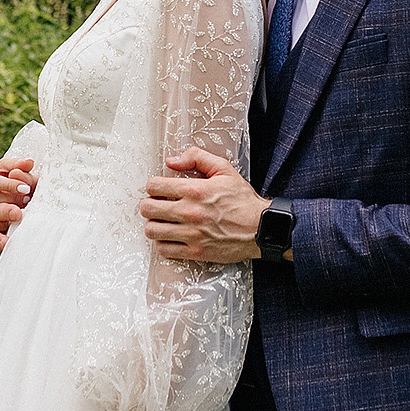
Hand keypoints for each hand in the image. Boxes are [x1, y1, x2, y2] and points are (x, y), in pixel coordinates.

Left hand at [141, 146, 267, 263]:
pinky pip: (164, 250)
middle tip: (158, 205)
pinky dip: (163, 244)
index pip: (154, 186)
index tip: (160, 190)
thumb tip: (171, 161)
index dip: (153, 186)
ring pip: (152, 231)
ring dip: (154, 225)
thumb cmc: (243, 200)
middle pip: (147, 209)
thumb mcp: (224, 169)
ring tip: (163, 222)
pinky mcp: (196, 252)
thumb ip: (197, 158)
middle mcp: (190, 212)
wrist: (262, 228)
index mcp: (195, 190)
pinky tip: (171, 237)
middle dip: (149, 205)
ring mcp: (192, 234)